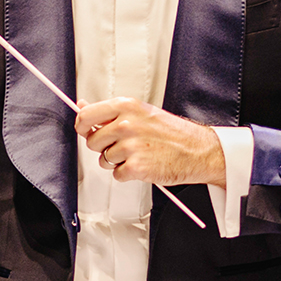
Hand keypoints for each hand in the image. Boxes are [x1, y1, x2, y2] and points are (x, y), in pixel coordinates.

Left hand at [75, 97, 225, 186]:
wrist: (198, 150)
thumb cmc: (172, 132)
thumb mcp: (140, 112)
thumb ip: (110, 112)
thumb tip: (83, 105)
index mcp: (126, 106)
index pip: (86, 116)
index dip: (83, 126)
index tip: (86, 130)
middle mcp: (126, 124)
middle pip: (92, 141)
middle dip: (103, 147)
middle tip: (123, 145)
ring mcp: (131, 146)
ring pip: (103, 160)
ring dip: (116, 162)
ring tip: (137, 154)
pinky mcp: (136, 167)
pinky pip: (117, 175)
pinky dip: (128, 174)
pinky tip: (143, 164)